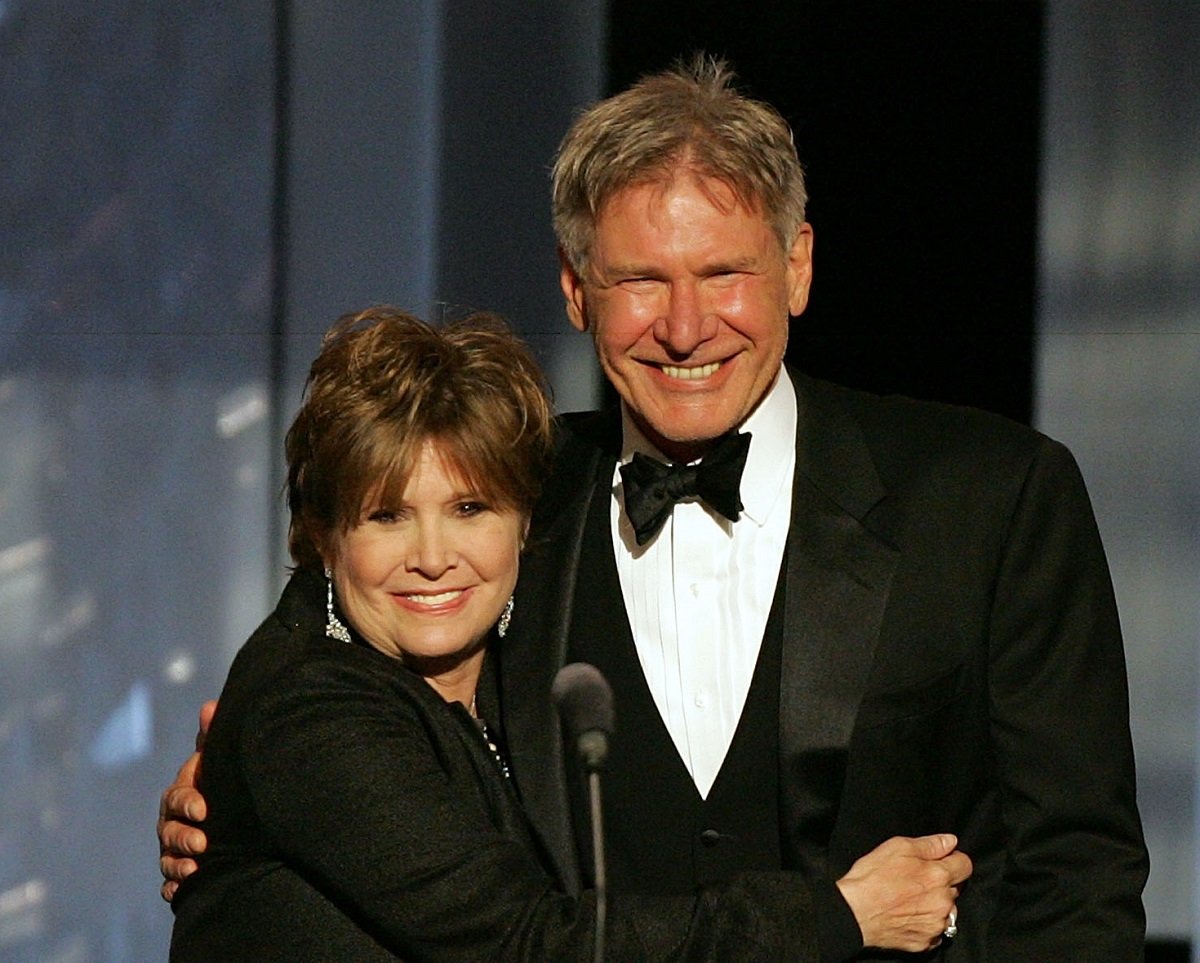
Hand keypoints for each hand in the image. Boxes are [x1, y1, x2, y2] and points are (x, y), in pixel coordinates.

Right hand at [157, 700, 216, 901]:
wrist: (232, 813)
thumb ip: (212, 737)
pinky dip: (174, 889)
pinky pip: (170, 886)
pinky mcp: (181, 872)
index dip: (187, 803)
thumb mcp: (217, 760)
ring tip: (194, 870)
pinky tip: (182, 892)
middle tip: (202, 843)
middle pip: (169, 833)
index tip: (204, 809)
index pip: (177, 799)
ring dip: (178, 866)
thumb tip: (210, 706)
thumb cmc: (219, 781)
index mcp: (180, 796)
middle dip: (183, 838)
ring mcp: (174, 849)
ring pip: (168, 859)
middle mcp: (171, 824)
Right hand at [836, 833, 971, 952]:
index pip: (965, 864)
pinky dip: (926, 922)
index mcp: (938, 876)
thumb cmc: (871, 880)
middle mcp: (943, 902)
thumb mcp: (897, 847)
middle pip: (955, 888)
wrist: (855, 913)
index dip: (953, 859)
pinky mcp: (926, 942)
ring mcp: (936, 924)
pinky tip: (908, 914)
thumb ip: (929, 844)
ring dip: (935, 904)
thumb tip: (949, 841)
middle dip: (941, 882)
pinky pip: (935, 930)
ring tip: (909, 899)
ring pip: (946, 910)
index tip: (941, 860)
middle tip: (916, 879)